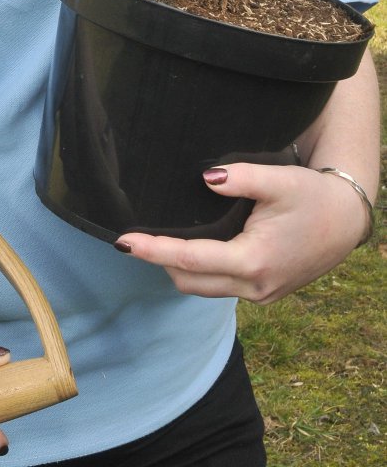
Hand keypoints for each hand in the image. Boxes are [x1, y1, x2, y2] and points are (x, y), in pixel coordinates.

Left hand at [115, 163, 369, 303]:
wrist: (347, 220)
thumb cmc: (313, 197)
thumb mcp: (279, 179)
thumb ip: (241, 178)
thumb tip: (206, 177)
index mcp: (253, 261)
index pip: (189, 260)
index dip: (152, 250)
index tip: (123, 241)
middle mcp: (254, 286)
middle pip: (189, 282)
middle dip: (158, 262)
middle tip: (132, 239)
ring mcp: (260, 294)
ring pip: (203, 289)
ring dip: (178, 269)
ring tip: (154, 243)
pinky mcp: (264, 291)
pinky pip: (220, 287)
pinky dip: (199, 272)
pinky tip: (189, 250)